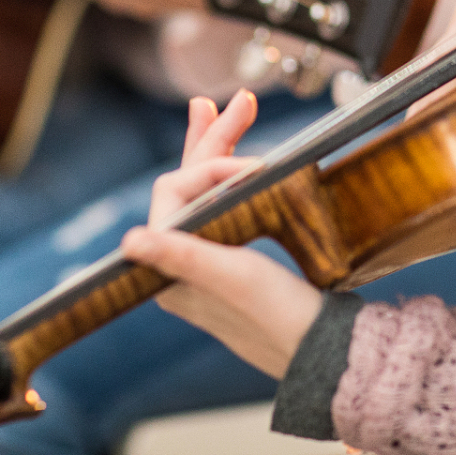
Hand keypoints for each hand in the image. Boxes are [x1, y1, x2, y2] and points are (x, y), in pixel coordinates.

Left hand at [121, 90, 322, 378]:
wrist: (326, 354)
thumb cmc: (282, 320)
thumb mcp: (232, 280)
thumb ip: (182, 256)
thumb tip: (129, 242)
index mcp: (171, 271)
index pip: (177, 192)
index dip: (212, 168)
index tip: (256, 167)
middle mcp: (183, 266)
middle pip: (191, 186)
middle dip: (215, 141)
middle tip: (241, 101)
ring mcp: (209, 263)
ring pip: (209, 192)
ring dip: (225, 151)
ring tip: (237, 110)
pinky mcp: (235, 263)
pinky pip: (228, 207)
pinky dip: (237, 177)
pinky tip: (247, 161)